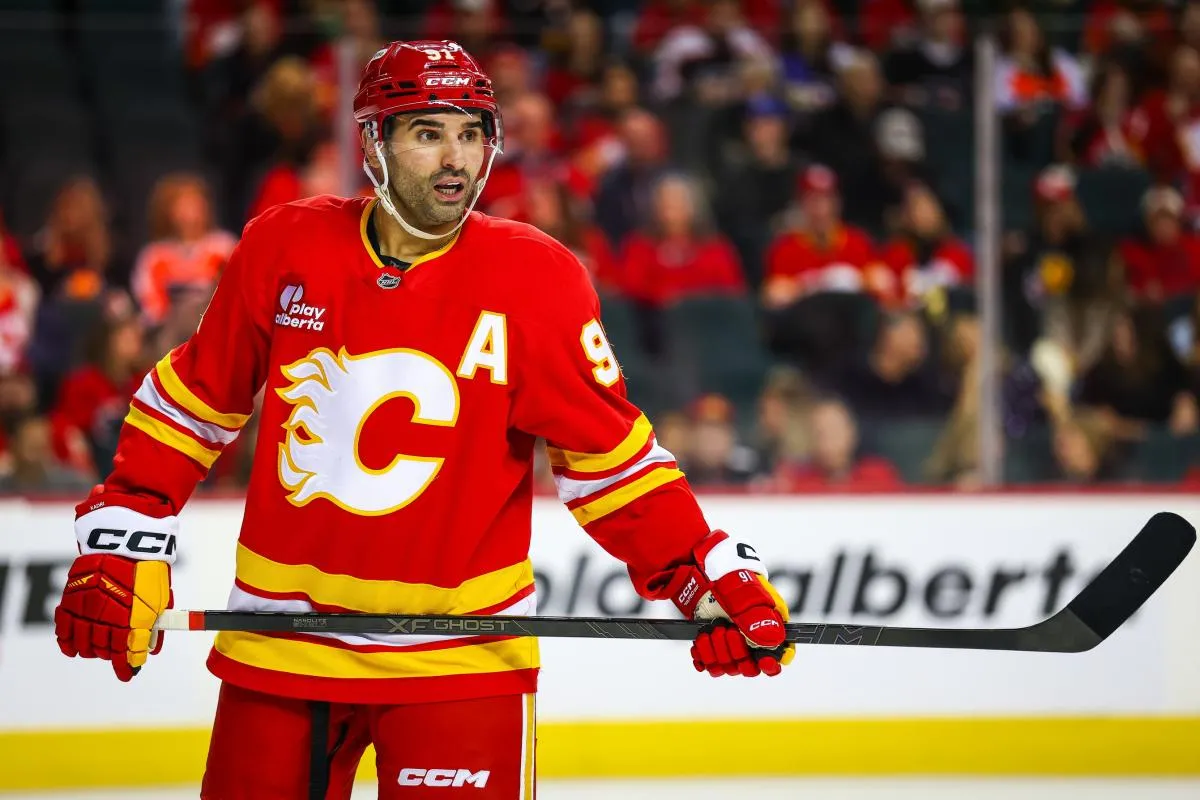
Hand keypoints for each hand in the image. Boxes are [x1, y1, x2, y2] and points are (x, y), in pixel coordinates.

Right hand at [54, 489, 177, 680]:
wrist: (125, 540)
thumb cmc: (148, 569)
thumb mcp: (160, 598)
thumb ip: (154, 626)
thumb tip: (149, 651)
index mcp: (133, 619)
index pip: (126, 654)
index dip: (126, 667)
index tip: (127, 674)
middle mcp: (107, 618)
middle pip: (104, 650)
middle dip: (112, 656)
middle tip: (117, 654)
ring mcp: (87, 609)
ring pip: (84, 644)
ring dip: (92, 650)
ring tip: (97, 649)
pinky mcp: (72, 600)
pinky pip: (64, 628)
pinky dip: (67, 641)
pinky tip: (72, 648)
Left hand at [666, 530, 793, 676]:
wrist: (702, 570)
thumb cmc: (731, 578)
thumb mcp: (747, 597)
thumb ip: (760, 621)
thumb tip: (774, 642)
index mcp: (770, 627)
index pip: (779, 656)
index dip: (770, 663)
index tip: (760, 660)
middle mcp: (752, 639)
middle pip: (750, 667)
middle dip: (736, 652)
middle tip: (726, 630)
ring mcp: (732, 643)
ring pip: (729, 667)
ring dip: (717, 651)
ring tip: (710, 630)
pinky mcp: (713, 645)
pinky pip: (711, 665)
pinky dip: (704, 656)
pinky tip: (701, 641)